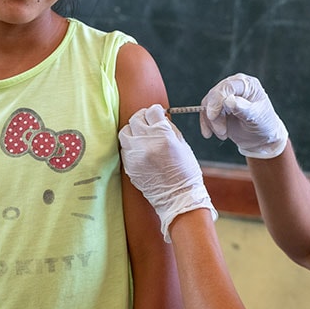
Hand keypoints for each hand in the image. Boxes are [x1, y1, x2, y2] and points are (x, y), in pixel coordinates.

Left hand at [120, 105, 216, 241]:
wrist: (178, 197)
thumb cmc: (185, 173)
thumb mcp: (183, 145)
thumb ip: (170, 128)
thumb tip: (160, 118)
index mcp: (163, 136)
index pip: (152, 112)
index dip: (156, 111)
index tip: (158, 114)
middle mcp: (146, 143)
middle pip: (136, 119)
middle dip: (143, 118)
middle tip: (149, 122)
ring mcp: (135, 155)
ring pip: (125, 132)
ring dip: (133, 130)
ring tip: (141, 135)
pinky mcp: (129, 166)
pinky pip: (124, 148)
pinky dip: (130, 145)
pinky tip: (139, 149)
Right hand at [198, 73, 288, 158]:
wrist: (261, 138)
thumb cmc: (264, 124)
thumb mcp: (257, 117)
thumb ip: (243, 108)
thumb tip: (228, 100)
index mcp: (247, 84)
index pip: (228, 86)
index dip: (217, 100)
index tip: (212, 116)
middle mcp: (234, 87)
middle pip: (214, 95)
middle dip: (214, 116)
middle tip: (221, 131)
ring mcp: (224, 97)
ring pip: (207, 105)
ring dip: (212, 122)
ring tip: (223, 134)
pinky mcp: (217, 108)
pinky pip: (205, 113)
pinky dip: (206, 124)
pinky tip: (210, 133)